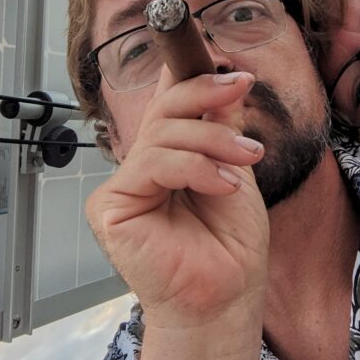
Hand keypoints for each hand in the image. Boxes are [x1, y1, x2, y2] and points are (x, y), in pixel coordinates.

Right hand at [86, 70, 269, 332]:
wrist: (227, 299)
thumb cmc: (230, 246)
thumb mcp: (234, 170)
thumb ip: (220, 127)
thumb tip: (222, 77)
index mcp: (167, 156)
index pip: (167, 103)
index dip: (188, 75)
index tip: (224, 60)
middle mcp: (140, 167)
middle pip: (162, 110)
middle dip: (204, 91)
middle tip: (241, 84)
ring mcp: (123, 187)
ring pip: (161, 133)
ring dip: (213, 138)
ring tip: (247, 158)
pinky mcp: (112, 207)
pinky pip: (153, 164)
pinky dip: (195, 167)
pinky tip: (223, 185)